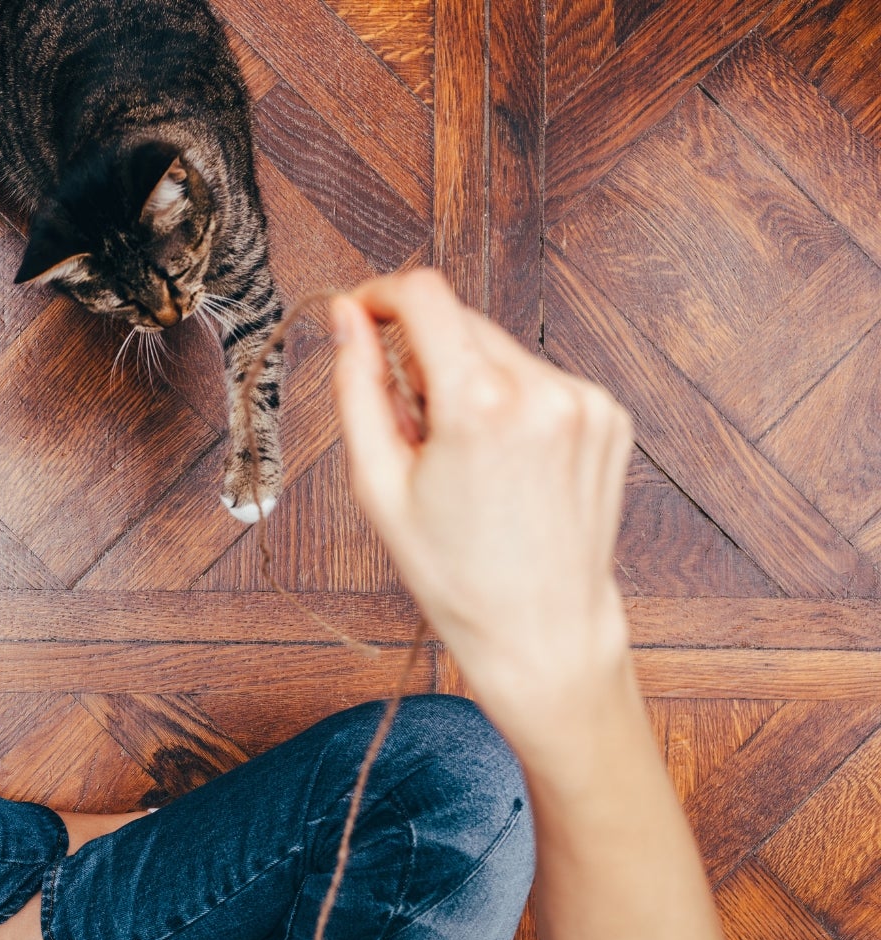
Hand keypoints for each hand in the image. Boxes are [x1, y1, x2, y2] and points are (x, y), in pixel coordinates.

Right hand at [330, 270, 635, 749]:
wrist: (542, 628)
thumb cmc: (453, 572)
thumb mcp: (378, 484)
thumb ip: (358, 386)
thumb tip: (346, 317)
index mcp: (480, 404)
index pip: (424, 295)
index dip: (380, 295)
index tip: (360, 316)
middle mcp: (542, 390)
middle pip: (460, 321)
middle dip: (421, 352)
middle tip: (410, 424)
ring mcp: (585, 401)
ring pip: (499, 349)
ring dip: (467, 377)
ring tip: (461, 454)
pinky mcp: (608, 414)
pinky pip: (538, 377)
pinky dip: (509, 399)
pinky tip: (502, 459)